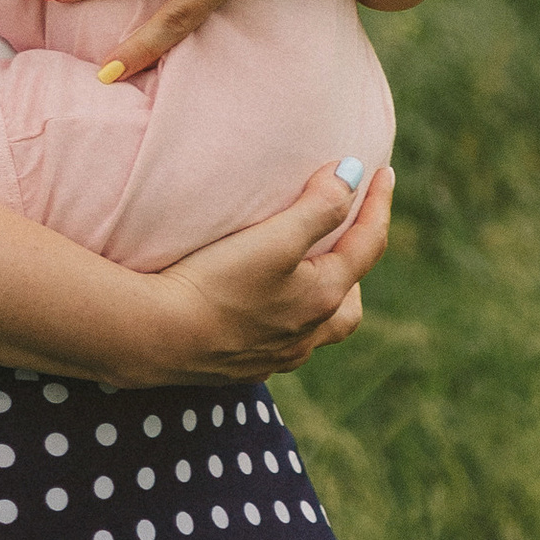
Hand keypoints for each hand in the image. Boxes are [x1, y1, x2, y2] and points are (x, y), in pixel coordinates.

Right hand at [127, 163, 394, 379]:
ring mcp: (273, 357)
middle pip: (349, 305)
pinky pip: (277, 346)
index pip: (368, 245)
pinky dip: (283, 322)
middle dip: (354, 271)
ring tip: (304, 277)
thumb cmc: (216, 282)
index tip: (384, 171)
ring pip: (314, 331)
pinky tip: (258, 309)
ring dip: (320, 301)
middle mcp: (306, 336)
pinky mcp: (238, 368)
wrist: (155, 337)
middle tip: (345, 241)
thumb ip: (319, 205)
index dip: (379, 204)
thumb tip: (353, 173)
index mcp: (323, 298)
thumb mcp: (275, 238)